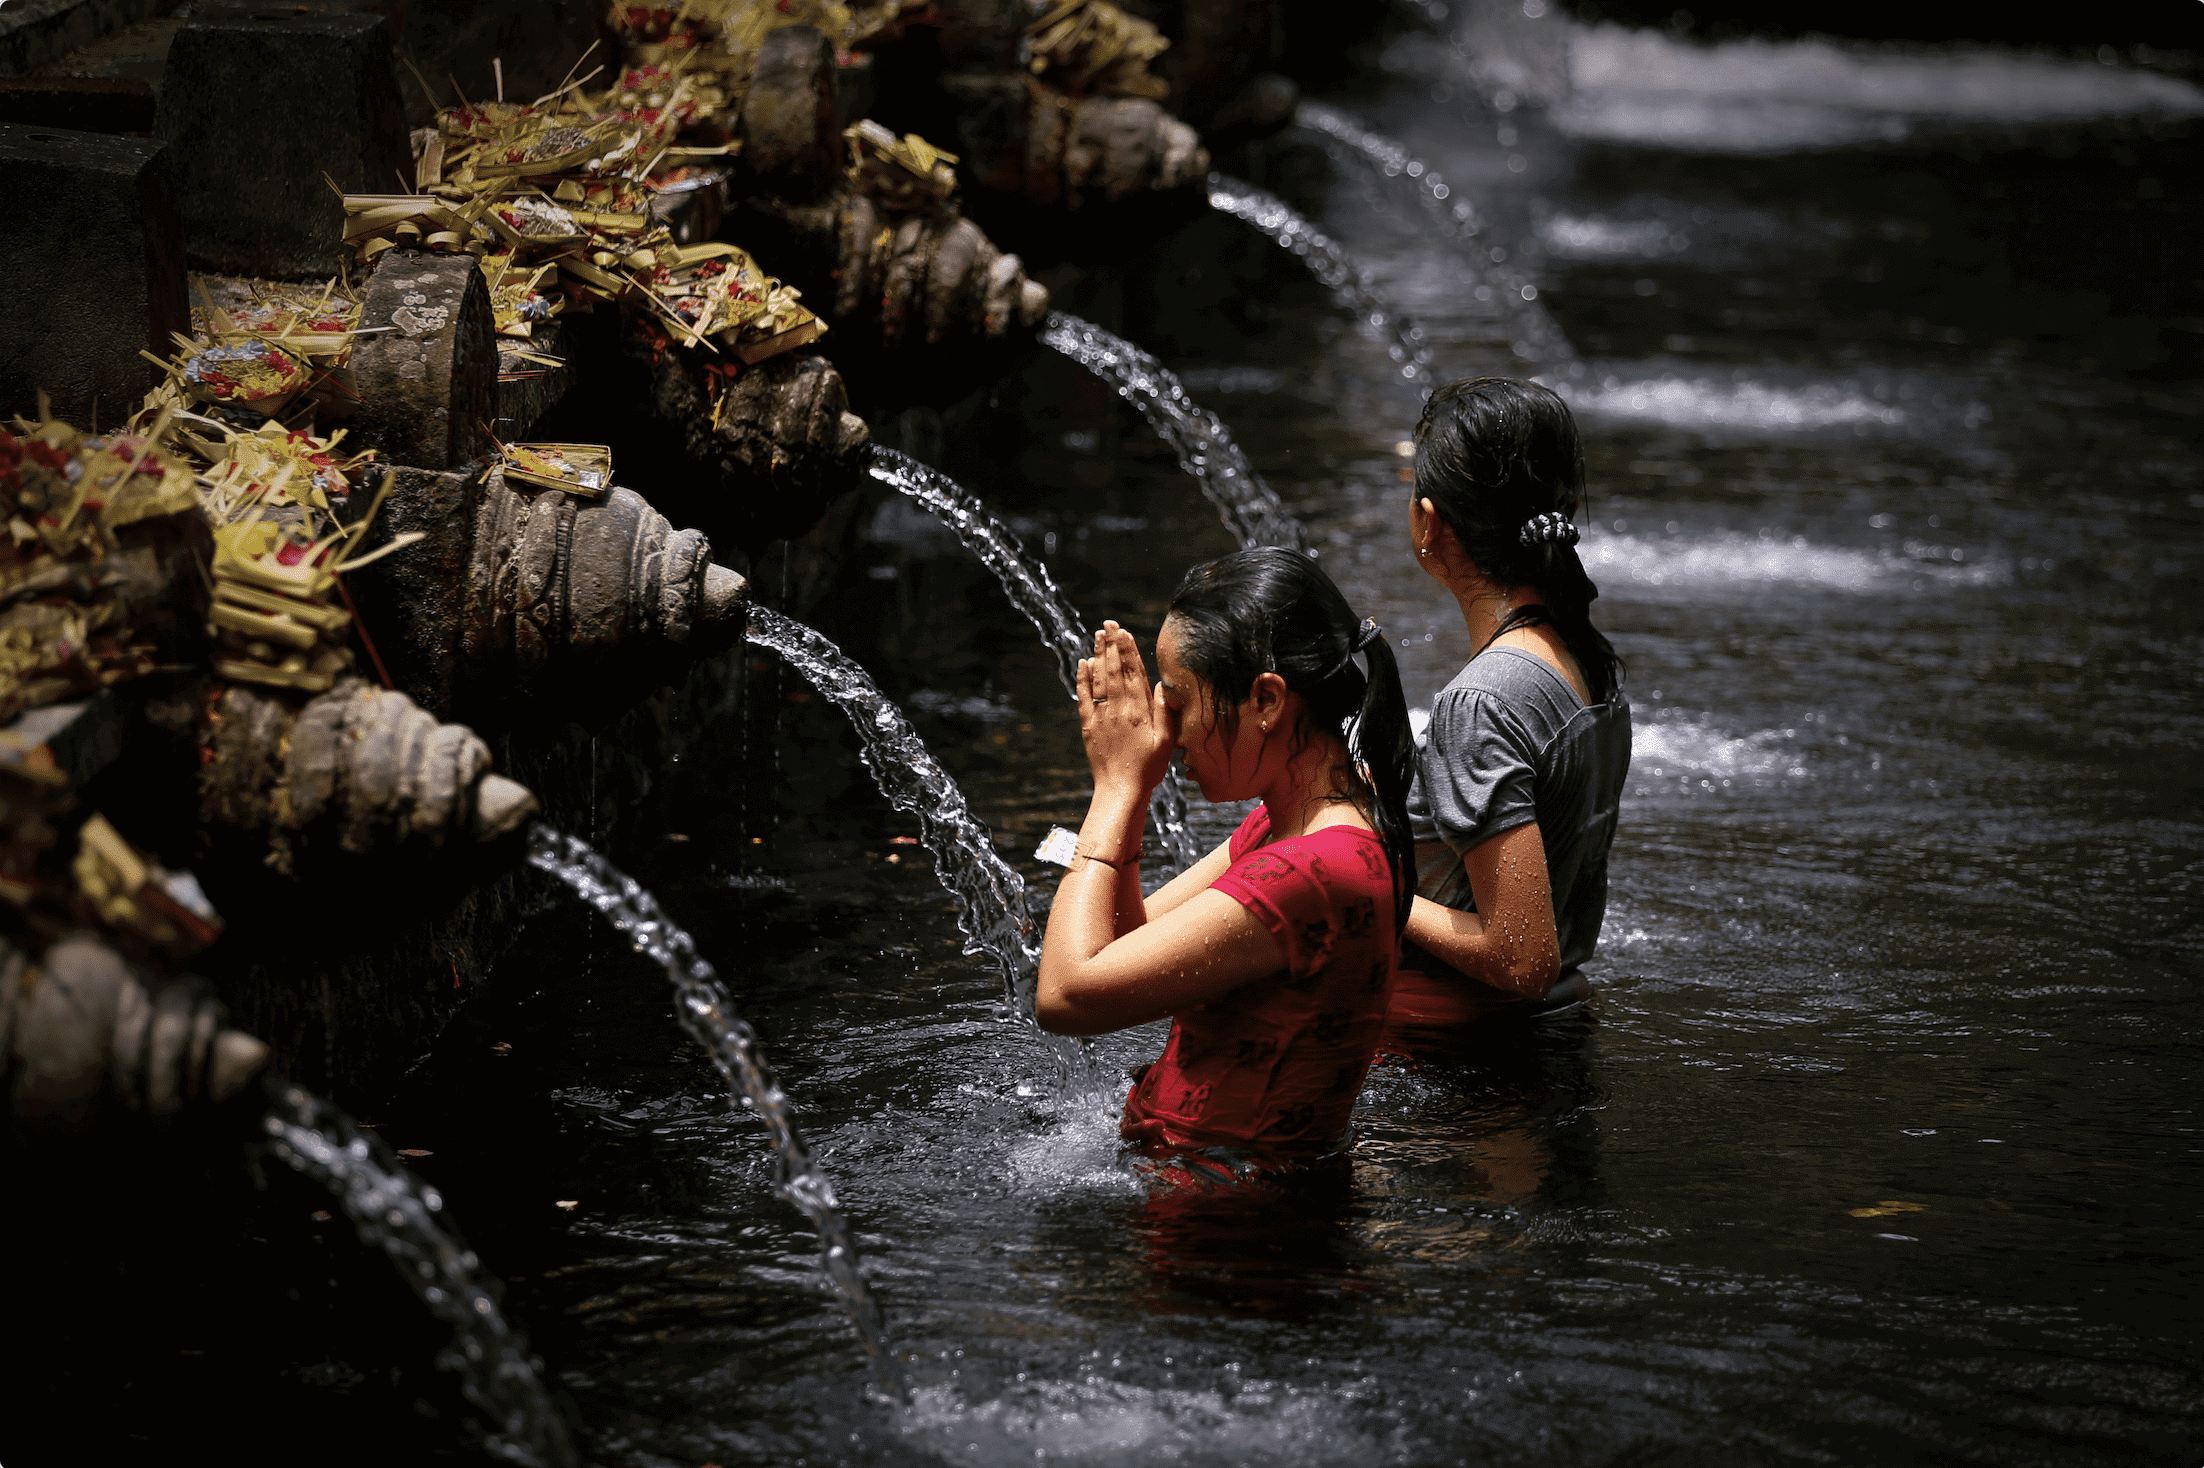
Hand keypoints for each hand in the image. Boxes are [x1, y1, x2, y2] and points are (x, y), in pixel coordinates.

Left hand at [1077, 621, 1174, 800]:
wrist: (1121, 790)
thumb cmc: (1148, 768)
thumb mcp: (1165, 741)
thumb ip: (1165, 711)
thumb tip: (1163, 685)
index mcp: (1139, 711)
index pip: (1134, 673)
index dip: (1129, 651)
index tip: (1125, 632)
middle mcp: (1119, 709)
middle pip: (1115, 670)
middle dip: (1112, 645)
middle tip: (1108, 624)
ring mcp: (1102, 716)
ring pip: (1099, 679)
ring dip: (1099, 656)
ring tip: (1098, 636)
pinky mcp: (1089, 726)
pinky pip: (1084, 697)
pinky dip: (1083, 679)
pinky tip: (1084, 664)